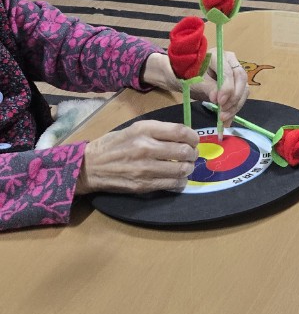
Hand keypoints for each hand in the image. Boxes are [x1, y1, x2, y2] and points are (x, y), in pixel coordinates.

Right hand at [75, 121, 198, 194]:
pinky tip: (178, 178)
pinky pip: (171, 184)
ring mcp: (145, 168)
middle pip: (184, 151)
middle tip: (192, 154)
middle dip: (193, 153)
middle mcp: (146, 147)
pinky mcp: (143, 185)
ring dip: (188, 168)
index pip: (180, 131)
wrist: (90, 166)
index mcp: (144, 130)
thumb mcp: (134, 128)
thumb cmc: (114, 144)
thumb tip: (184, 135)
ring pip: (181, 169)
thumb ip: (158, 131)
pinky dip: (180, 182)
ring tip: (186, 166)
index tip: (194, 140)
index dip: (193, 136)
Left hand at [195, 50, 247, 126]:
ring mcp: (236, 73)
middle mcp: (231, 62)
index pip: (229, 72)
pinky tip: (227, 120)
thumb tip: (216, 98)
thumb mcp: (195, 81)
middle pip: (241, 79)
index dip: (227, 88)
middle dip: (234, 98)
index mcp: (219, 56)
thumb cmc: (189, 75)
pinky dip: (234, 109)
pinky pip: (241, 97)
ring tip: (223, 118)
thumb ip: (207, 87)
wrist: (187, 76)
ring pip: (244, 89)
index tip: (220, 102)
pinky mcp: (237, 84)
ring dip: (235, 106)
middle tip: (223, 112)